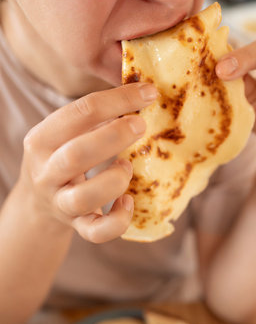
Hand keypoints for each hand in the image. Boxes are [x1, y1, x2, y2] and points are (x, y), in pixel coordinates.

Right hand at [19, 83, 156, 242]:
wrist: (39, 201)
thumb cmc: (61, 157)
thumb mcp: (65, 134)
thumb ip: (93, 117)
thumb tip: (141, 94)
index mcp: (41, 140)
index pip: (78, 113)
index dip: (117, 100)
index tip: (148, 92)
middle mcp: (46, 172)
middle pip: (76, 155)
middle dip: (114, 137)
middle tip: (141, 125)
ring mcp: (59, 202)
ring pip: (83, 198)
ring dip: (114, 180)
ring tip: (127, 167)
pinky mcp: (76, 225)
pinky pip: (96, 232)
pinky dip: (118, 220)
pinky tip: (128, 202)